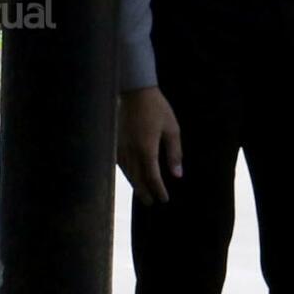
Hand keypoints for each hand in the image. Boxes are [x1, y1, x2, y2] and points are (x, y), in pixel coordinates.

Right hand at [116, 87, 183, 203]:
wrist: (135, 91)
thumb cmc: (157, 109)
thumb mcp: (172, 130)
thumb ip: (174, 153)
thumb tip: (177, 175)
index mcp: (147, 149)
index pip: (152, 177)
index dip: (159, 190)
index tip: (164, 198)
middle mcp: (132, 151)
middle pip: (137, 178)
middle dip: (145, 192)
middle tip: (151, 202)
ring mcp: (121, 146)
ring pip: (127, 172)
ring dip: (135, 184)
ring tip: (141, 193)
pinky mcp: (115, 141)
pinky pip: (120, 163)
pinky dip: (126, 173)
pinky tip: (130, 175)